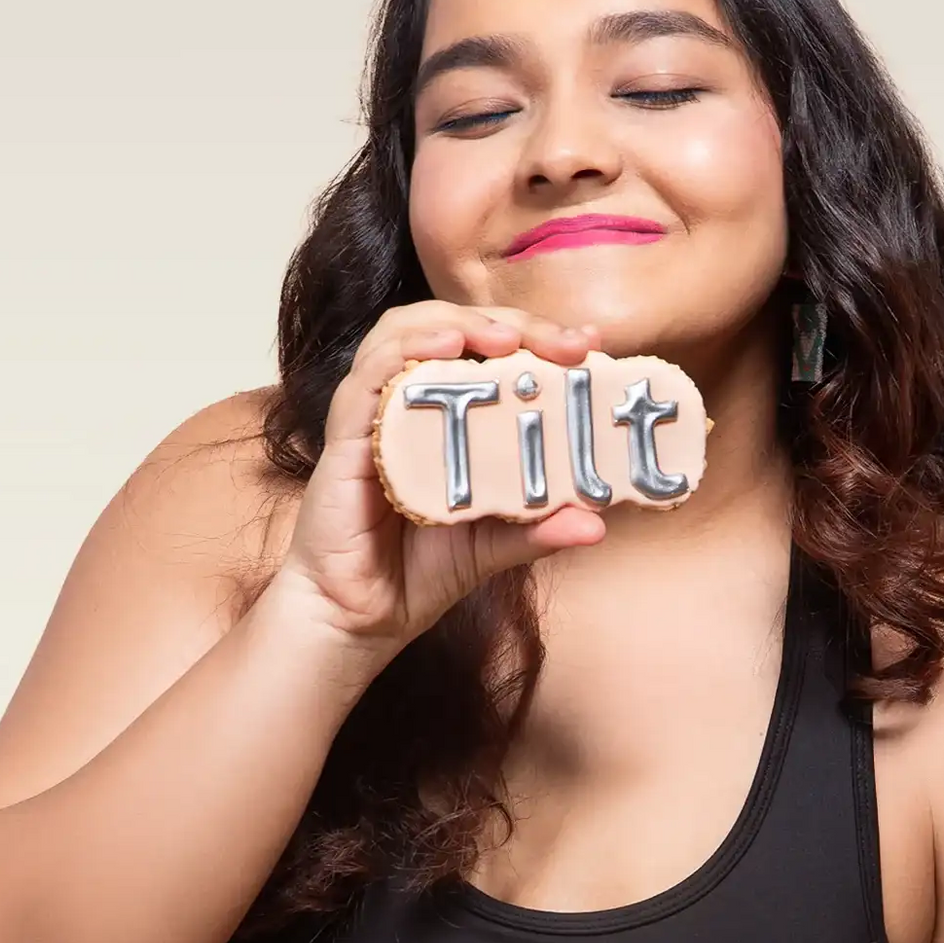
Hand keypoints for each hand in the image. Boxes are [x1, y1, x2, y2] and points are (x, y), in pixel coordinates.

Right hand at [274, 299, 607, 674]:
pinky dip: (404, 351)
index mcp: (447, 416)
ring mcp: (374, 415)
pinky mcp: (345, 437)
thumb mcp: (494, 547)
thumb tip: (598, 522)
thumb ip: (540, 529)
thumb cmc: (419, 574)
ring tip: (504, 338)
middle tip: (563, 342)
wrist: (361, 619)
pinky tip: (444, 349)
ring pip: (403, 333)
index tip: (587, 345)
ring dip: (457, 323)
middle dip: (512, 323)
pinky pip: (367, 377)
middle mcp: (410, 404)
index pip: (489, 352)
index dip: (537, 337)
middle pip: (453, 327)